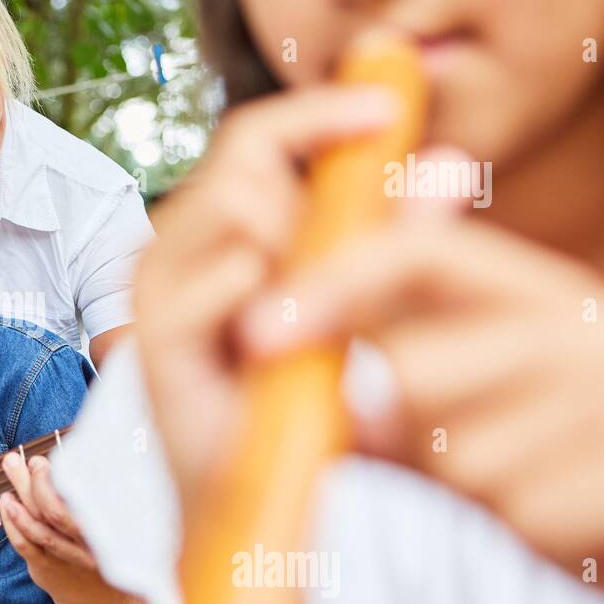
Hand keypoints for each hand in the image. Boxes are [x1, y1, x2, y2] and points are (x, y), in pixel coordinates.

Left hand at [0, 451, 97, 587]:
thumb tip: (70, 456)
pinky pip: (25, 545)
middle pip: (56, 510)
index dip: (58, 477)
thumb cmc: (104, 546)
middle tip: (23, 460)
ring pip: (38, 528)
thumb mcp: (111, 524)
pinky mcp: (47, 568)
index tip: (42, 459)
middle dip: (35, 481)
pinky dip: (11, 522)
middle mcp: (87, 545)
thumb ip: (94, 495)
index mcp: (105, 529)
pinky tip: (6, 503)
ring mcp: (65, 558)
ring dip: (19, 499)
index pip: (81, 500)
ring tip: (10, 475)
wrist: (101, 600)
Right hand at [132, 84, 403, 505]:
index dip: (319, 111)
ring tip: (302, 323)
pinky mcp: (157, 334)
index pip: (256, 137)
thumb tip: (448, 164)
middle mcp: (172, 245)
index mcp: (210, 232)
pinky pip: (234, 273)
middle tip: (344, 266)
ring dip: (297, 249)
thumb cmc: (292, 399)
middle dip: (316, 193)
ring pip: (242, 206)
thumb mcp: (350, 300)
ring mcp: (155, 287)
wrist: (245, 496)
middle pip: (246, 156)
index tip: (390, 107)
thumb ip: (389, 233)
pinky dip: (273, 299)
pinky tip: (274, 351)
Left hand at [236, 215, 603, 584]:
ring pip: (457, 455)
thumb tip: (284, 333)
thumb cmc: (576, 448)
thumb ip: (406, 356)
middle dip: (404, 428)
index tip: (255, 333)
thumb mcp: (495, 386)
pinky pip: (518, 514)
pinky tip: (581, 516)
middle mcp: (579, 327)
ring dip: (475, 487)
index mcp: (539, 290)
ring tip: (543, 476)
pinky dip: (533, 530)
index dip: (329, 287)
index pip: (415, 257)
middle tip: (471, 443)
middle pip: (411, 371)